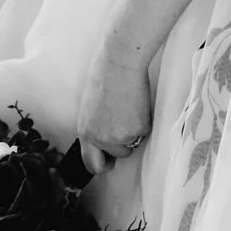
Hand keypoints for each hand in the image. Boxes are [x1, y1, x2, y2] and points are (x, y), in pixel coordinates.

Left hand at [78, 40, 152, 175]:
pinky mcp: (139, 130)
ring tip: (129, 108)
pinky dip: (143, 121)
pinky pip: (144, 132)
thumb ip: (95, 127)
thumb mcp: (90, 108)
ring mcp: (122, 136)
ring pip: (133, 143)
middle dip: (123, 148)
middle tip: (125, 129)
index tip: (109, 162)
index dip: (102, 165)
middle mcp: (102, 139)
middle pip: (118, 155)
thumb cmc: (104, 78)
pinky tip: (137, 104)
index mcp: (86, 133)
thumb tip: (103, 136)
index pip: (92, 164)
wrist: (120, 65)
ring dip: (134, 131)